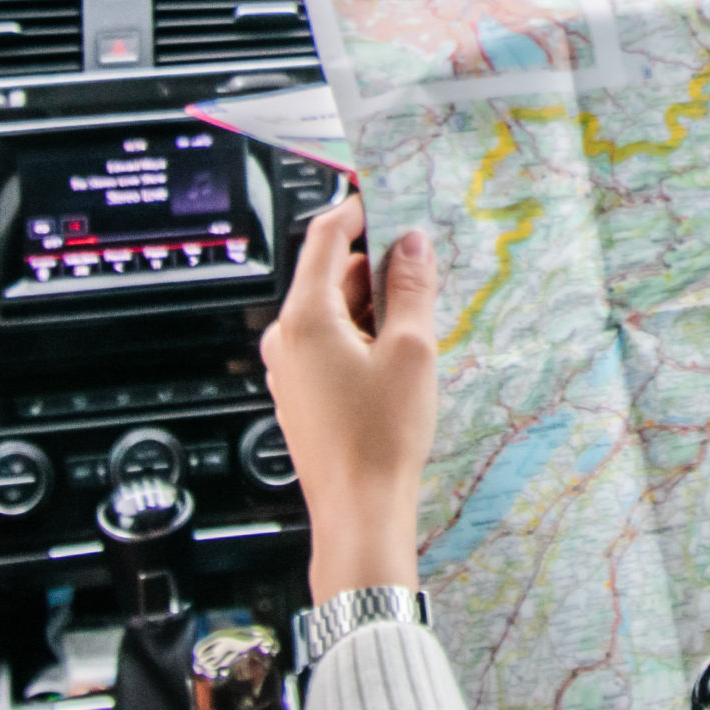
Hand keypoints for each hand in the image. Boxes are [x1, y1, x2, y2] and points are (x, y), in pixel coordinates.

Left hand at [260, 196, 442, 599]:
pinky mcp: (302, 394)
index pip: (324, 236)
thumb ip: (410, 288)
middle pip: (329, 274)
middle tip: (422, 262)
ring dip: (372, 303)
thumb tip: (411, 243)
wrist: (358, 512)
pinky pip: (330, 343)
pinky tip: (398, 353)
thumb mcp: (411, 350)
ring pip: (332, 312)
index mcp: (304, 318)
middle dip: (375, 263)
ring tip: (419, 315)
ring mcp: (290, 369)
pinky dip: (362, 334)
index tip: (386, 197)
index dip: (356, 209)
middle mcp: (287, 339)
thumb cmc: (380, 438)